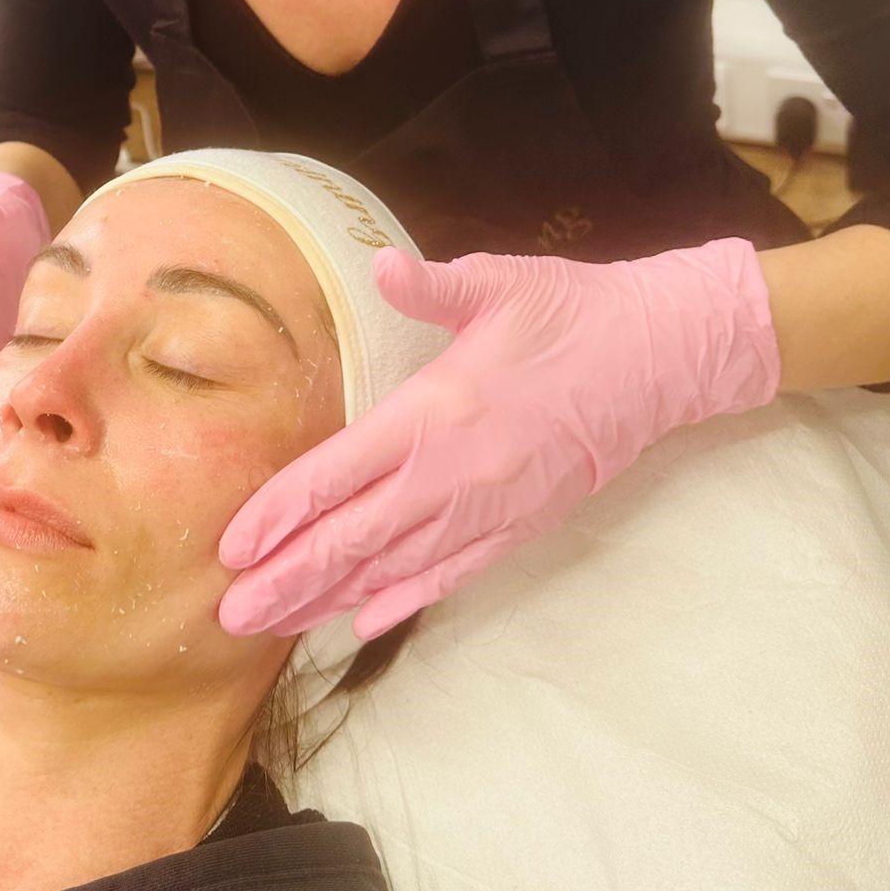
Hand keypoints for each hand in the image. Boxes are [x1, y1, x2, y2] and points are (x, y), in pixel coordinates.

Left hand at [217, 240, 780, 640]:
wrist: (658, 358)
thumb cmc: (570, 313)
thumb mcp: (498, 284)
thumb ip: (431, 287)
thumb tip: (381, 265)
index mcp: (432, 413)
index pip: (334, 477)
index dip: (279, 517)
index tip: (231, 548)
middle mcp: (450, 475)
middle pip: (350, 541)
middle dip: (286, 580)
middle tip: (231, 615)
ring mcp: (485, 510)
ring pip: (391, 570)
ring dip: (329, 599)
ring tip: (276, 625)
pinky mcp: (518, 528)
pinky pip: (450, 577)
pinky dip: (402, 603)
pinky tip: (362, 623)